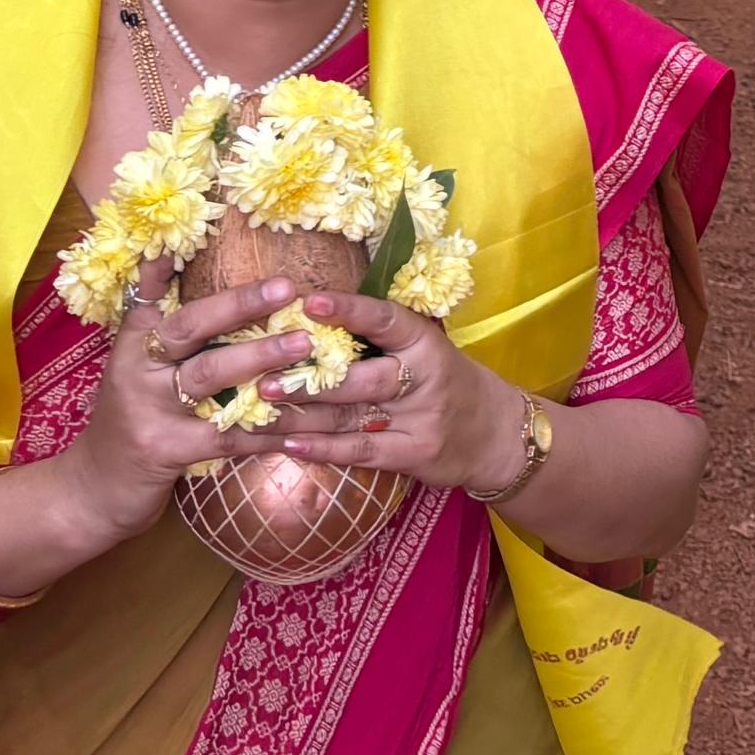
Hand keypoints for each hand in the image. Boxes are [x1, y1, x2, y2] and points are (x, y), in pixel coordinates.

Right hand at [46, 267, 330, 549]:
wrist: (92, 490)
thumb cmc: (128, 417)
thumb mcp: (132, 363)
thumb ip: (153, 314)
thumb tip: (166, 252)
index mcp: (133, 342)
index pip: (153, 295)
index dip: (170, 267)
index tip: (189, 237)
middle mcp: (137, 370)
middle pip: (190, 329)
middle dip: (240, 307)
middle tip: (288, 290)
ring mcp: (150, 412)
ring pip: (212, 378)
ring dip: (263, 361)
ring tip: (306, 348)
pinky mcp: (166, 451)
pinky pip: (226, 435)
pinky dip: (266, 429)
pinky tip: (301, 422)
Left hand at [253, 292, 534, 493]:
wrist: (496, 433)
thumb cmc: (446, 381)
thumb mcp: (424, 348)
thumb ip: (380, 338)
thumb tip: (309, 319)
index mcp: (425, 341)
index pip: (385, 319)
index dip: (348, 309)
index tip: (307, 301)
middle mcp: (424, 377)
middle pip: (361, 376)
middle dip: (310, 377)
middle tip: (264, 372)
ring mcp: (421, 418)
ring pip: (352, 416)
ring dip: (301, 414)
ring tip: (259, 408)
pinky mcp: (415, 453)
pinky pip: (362, 451)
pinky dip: (324, 448)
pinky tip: (291, 442)